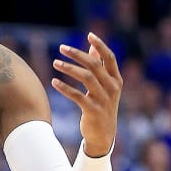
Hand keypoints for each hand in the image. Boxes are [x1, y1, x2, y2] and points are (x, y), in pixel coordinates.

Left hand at [51, 32, 121, 156]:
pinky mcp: (93, 110)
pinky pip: (77, 96)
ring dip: (68, 68)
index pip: (109, 58)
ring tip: (55, 63)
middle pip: (94, 65)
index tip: (89, 35)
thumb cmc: (102, 106)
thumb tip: (93, 48)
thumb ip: (100, 67)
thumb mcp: (104, 87)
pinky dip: (64, 88)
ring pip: (86, 77)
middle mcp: (112, 88)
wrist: (104, 135)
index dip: (100, 45)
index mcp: (116, 80)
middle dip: (77, 54)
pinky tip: (54, 82)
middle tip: (62, 48)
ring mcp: (103, 100)